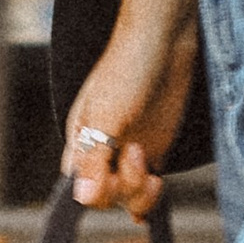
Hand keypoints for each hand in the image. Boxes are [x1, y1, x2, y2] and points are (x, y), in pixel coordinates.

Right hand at [62, 23, 197, 214]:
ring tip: (150, 163)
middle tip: (138, 152)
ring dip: (141, 191)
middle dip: (124, 185)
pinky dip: (150, 200)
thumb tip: (82, 196)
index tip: (111, 176)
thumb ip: (94, 155)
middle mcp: (103, 151)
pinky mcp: (156, 150)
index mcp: (81, 142)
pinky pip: (149, 187)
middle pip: (106, 197)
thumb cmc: (127, 67)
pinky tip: (152, 201)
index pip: (78, 188)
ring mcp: (130, 152)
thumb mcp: (106, 112)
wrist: (164, 41)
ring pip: (129, 196)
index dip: (97, 190)